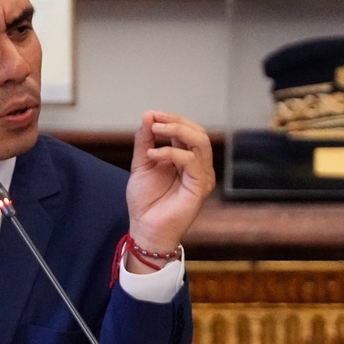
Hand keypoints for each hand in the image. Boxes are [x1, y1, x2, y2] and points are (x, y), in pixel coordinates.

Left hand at [125, 110, 214, 272]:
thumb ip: (145, 141)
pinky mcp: (200, 187)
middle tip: (154, 121)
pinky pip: (192, 160)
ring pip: (200, 142)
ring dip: (176, 131)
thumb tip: (148, 115)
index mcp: (185, 159)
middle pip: (198, 132)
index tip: (152, 115)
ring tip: (155, 131)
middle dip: (176, 121)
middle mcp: (197, 166)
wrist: (145, 229)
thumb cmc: (145, 202)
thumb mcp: (141, 164)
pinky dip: (171, 152)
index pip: (187, 130)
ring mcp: (201, 176)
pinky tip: (153, 155)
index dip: (171, 118)